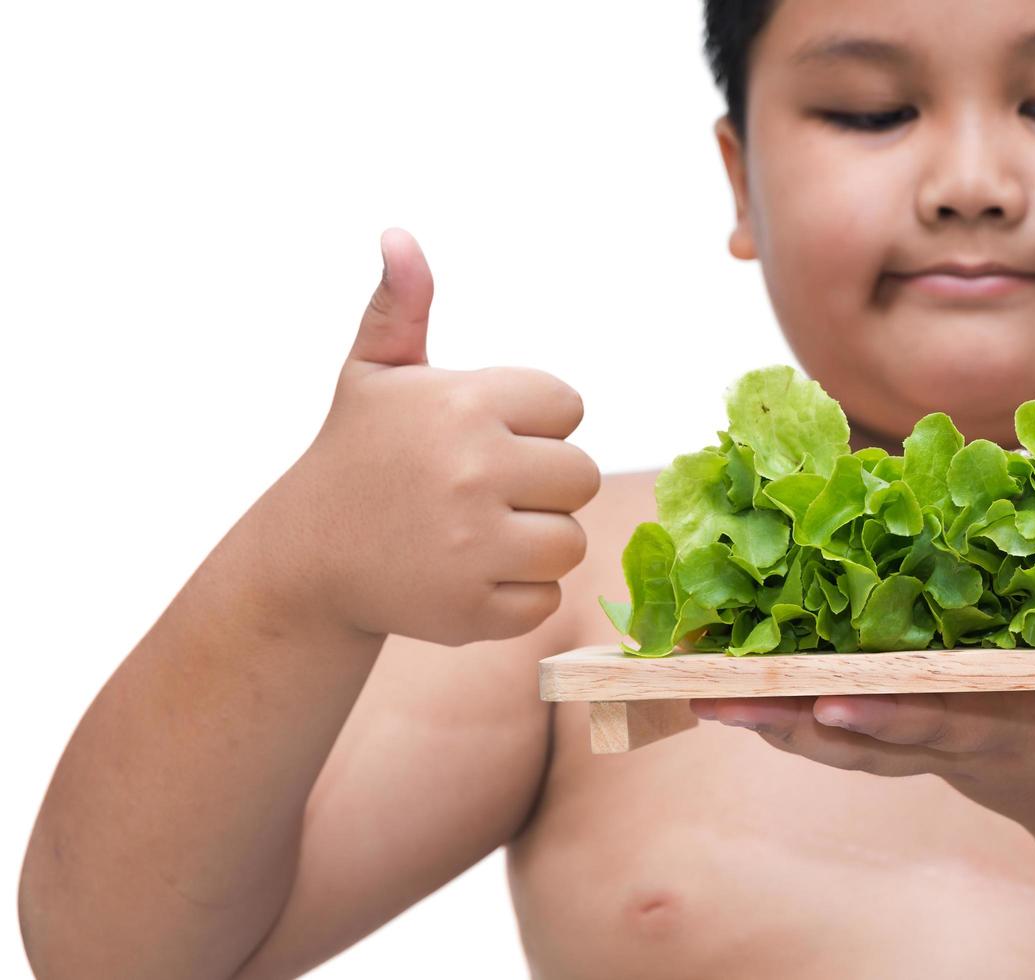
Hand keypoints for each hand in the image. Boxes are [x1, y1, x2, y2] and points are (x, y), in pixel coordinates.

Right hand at [268, 228, 600, 645]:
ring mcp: (473, 546)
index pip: (568, 407)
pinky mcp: (473, 610)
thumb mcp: (372, 374)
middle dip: (543, 484)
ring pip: (570, 542)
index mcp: (463, 402)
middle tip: (486, 490)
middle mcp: (473, 470)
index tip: (488, 437)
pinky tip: (469, 575)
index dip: (535, 424)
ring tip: (479, 533)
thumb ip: (402, 306)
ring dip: (536, 542)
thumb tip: (399, 236)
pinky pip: (545, 599)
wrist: (306, 558)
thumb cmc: (356, 455)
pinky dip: (516, 595)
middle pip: (581, 476)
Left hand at [690, 685, 1034, 850]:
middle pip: (854, 739)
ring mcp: (917, 747)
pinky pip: (835, 733)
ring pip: (832, 741)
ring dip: (770, 721)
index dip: (883, 721)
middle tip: (719, 699)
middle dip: (789, 722)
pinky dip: (785, 716)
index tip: (829, 706)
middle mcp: (941, 746)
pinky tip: (734, 695)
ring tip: (702, 696)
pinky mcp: (906, 738)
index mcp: (995, 738)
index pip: (931, 728)